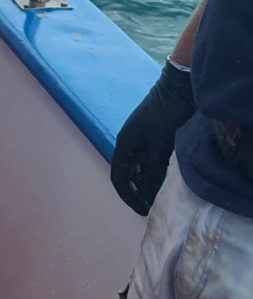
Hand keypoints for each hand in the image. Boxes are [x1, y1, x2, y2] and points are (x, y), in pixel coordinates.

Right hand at [110, 60, 195, 214]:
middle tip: (151, 207)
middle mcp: (129, 144)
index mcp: (124, 144)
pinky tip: (165, 181)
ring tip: (159, 197)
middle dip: (137, 192)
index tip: (142, 210)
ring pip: (139, 169)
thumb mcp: (159, 145)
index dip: (128, 196)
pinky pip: (149, 161)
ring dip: (146, 183)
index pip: (119, 177)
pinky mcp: (153, 138)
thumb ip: (152, 170)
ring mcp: (141, 140)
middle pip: (127, 175)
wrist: (178, 88)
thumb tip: (146, 194)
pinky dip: (154, 173)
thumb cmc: (165, 115)